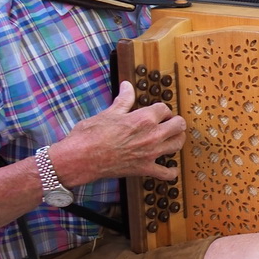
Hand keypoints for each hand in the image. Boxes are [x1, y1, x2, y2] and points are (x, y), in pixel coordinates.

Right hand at [56, 82, 187, 183]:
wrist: (80, 158)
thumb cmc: (90, 134)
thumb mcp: (108, 113)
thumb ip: (124, 100)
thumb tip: (127, 86)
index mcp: (144, 118)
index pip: (164, 108)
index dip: (161, 109)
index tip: (158, 112)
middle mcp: (152, 135)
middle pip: (178, 125)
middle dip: (175, 122)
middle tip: (169, 123)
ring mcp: (150, 153)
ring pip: (177, 145)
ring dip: (177, 140)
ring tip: (172, 139)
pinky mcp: (145, 169)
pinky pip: (166, 173)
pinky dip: (170, 171)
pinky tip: (170, 168)